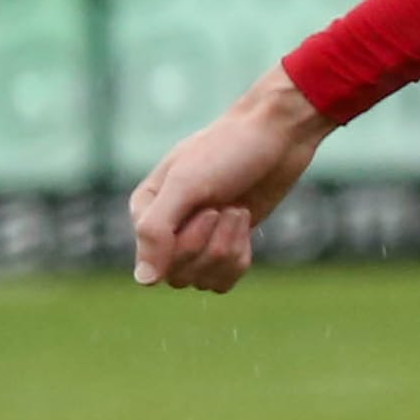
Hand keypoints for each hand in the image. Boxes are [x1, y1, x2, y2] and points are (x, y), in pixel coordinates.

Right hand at [129, 66, 331, 290]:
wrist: (275, 137)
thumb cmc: (227, 151)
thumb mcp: (186, 185)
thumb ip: (156, 230)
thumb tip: (144, 281)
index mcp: (145, 208)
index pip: (153, 260)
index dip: (187, 242)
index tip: (208, 207)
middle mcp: (166, 228)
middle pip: (177, 276)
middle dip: (210, 246)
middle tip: (226, 207)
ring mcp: (196, 239)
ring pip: (201, 281)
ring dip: (228, 249)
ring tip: (238, 211)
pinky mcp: (225, 247)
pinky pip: (223, 281)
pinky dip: (239, 259)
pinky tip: (245, 226)